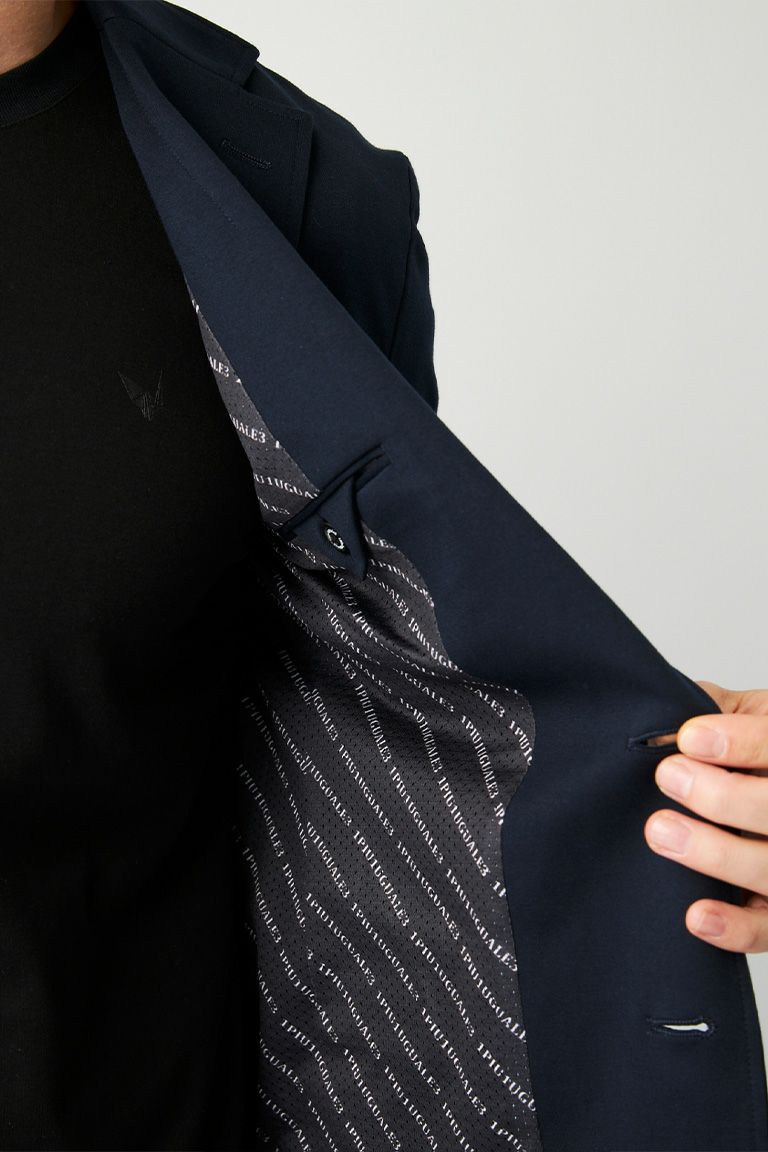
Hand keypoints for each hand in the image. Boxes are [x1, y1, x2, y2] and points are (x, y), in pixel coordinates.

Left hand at [643, 681, 767, 952]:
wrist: (757, 794)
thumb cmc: (748, 755)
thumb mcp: (739, 718)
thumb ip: (708, 713)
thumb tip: (660, 725)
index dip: (742, 742)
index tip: (690, 738)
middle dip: (724, 796)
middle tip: (669, 777)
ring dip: (717, 853)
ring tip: (660, 830)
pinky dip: (736, 927)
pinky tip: (696, 914)